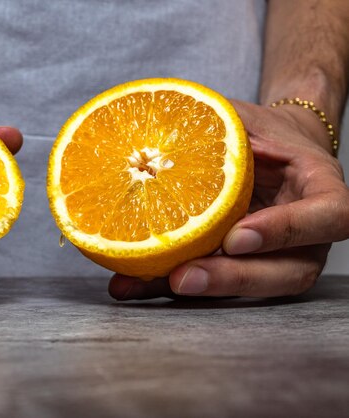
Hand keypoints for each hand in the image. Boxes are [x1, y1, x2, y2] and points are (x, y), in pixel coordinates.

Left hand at [109, 100, 348, 299]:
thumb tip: (159, 128)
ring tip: (142, 284)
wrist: (270, 152)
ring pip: (248, 291)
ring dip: (194, 292)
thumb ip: (222, 125)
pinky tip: (128, 283)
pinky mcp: (242, 270)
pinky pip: (213, 286)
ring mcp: (278, 260)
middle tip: (184, 276)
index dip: (286, 230)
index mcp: (322, 192)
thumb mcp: (248, 119)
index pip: (329, 217)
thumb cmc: (263, 133)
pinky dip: (167, 287)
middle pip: (287, 273)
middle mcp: (309, 237)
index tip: (237, 236)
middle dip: (231, 279)